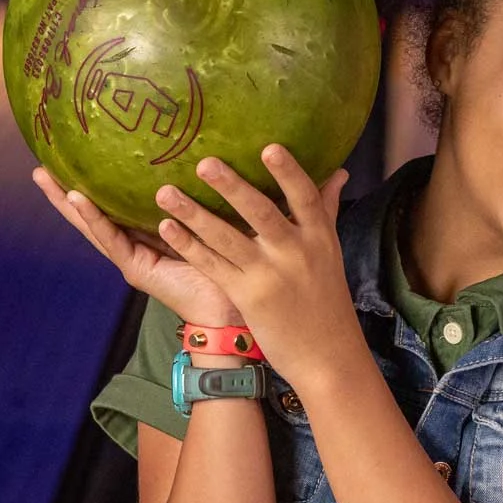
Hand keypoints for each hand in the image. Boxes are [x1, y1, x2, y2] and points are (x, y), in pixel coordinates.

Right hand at [31, 167, 239, 325]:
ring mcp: (131, 257)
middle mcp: (135, 243)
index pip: (114, 203)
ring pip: (91, 225)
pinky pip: (111, 239)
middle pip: (92, 213)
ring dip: (67, 202)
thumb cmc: (231, 258)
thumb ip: (200, 192)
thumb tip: (209, 149)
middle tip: (40, 166)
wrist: (234, 304)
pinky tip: (77, 199)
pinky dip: (93, 218)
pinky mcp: (135, 268)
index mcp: (150, 231)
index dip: (93, 182)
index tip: (72, 155)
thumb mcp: (211, 217)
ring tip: (44, 177)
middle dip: (65, 191)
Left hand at [152, 145, 358, 388]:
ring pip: (227, 238)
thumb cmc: (326, 299)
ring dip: (194, 214)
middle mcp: (295, 253)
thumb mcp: (330, 251)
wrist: (327, 354)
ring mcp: (269, 276)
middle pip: (262, 213)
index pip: (306, 197)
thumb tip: (337, 171)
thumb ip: (327, 208)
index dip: (289, 172)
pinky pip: (212, 265)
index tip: (269, 147)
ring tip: (165, 192)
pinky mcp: (247, 296)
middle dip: (232, 187)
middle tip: (204, 163)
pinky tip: (166, 228)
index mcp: (320, 237)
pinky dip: (188, 245)